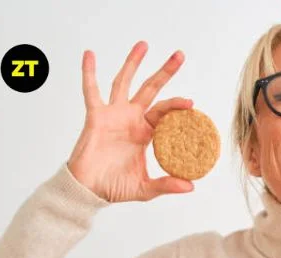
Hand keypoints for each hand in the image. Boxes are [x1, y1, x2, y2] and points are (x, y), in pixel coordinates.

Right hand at [67, 41, 194, 202]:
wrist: (89, 191)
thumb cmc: (115, 187)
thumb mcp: (146, 188)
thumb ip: (166, 184)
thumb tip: (191, 187)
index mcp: (146, 133)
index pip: (166, 113)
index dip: (177, 106)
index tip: (191, 103)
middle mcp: (132, 120)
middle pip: (151, 89)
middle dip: (165, 72)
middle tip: (180, 55)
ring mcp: (114, 115)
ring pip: (125, 82)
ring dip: (133, 63)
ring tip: (144, 45)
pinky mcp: (96, 116)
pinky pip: (91, 91)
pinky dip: (89, 73)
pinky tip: (89, 55)